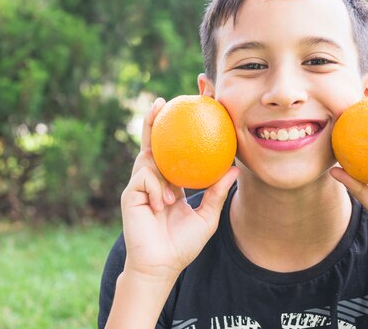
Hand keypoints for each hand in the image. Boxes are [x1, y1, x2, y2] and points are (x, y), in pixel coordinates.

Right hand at [120, 97, 238, 281]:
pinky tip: (166, 203)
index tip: (186, 111)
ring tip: (158, 123)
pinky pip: (145, 178)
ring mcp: (141, 188)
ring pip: (147, 159)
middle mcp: (154, 181)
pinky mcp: (131, 196)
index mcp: (170, 183)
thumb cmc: (183, 244)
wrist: (162, 266)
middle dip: (153, 122)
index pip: (173, 153)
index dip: (176, 133)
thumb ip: (217, 192)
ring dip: (160, 157)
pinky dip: (158, 187)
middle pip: (152, 146)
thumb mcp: (207, 216)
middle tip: (162, 102)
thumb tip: (236, 169)